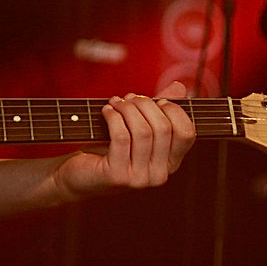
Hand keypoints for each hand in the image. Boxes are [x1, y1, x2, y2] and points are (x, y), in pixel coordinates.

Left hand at [53, 81, 195, 196]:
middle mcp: (159, 175)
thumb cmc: (110, 149)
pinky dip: (113, 117)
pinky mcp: (117, 176)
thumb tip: (179, 87)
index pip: (187, 133)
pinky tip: (106, 110)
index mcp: (170, 164)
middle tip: (128, 98)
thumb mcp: (137, 129)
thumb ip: (159, 110)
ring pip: (142, 131)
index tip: (156, 100)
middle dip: (144, 104)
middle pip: (163, 127)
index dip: (173, 110)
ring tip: (115, 102)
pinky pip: (121, 137)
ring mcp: (139, 179)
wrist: (79, 175)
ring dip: (127, 108)